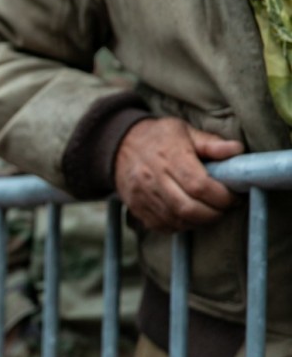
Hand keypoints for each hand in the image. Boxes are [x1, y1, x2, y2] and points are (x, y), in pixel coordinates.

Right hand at [114, 117, 242, 232]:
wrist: (119, 147)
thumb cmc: (158, 137)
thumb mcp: (185, 130)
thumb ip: (211, 143)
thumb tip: (237, 150)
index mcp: (168, 156)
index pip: (199, 185)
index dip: (222, 196)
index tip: (233, 196)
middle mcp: (153, 178)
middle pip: (189, 208)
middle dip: (214, 213)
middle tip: (224, 207)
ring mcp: (142, 196)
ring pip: (178, 221)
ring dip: (200, 221)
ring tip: (209, 210)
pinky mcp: (137, 208)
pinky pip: (163, 226)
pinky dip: (181, 225)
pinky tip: (189, 215)